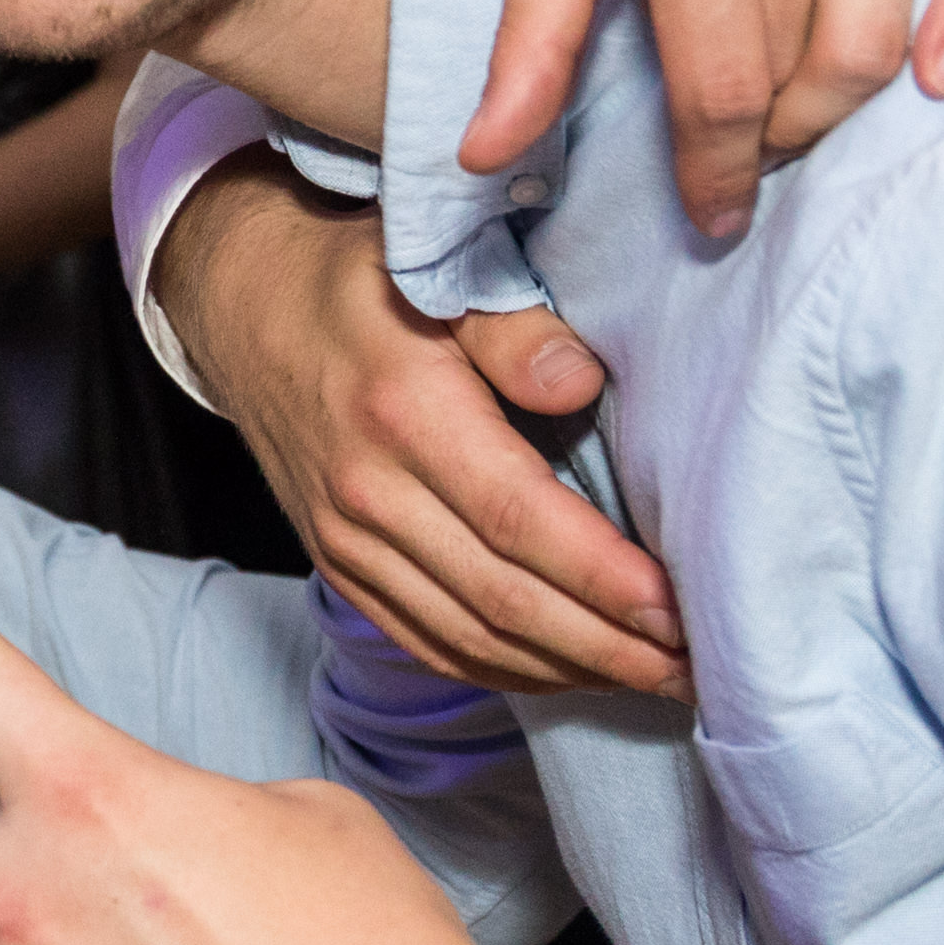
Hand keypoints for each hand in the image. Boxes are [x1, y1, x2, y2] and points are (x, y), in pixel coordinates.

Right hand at [153, 156, 681, 696]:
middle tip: (699, 665)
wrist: (244, 300)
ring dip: (570, 671)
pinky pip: (428, 643)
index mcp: (403, 413)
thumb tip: (579, 382)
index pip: (520, 522)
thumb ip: (512, 325)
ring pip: (470, 638)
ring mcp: (346, 540)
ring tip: (656, 678)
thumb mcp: (436, 266)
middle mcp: (368, 492)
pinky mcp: (338, 564)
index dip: (604, 580)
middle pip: (504, 600)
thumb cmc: (359, 276)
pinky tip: (570, 671)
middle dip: (610, 646)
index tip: (681, 609)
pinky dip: (506, 672)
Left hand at [479, 0, 943, 236]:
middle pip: (806, 72)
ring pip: (889, 28)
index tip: (707, 214)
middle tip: (741, 155)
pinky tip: (938, 68)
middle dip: (770, 139)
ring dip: (844, 98)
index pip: (720, 90)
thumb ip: (533, 31)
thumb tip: (484, 157)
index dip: (712, 173)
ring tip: (798, 114)